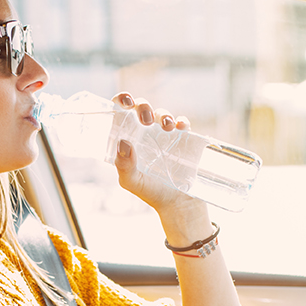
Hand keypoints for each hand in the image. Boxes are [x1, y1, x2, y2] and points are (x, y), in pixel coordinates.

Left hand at [110, 92, 201, 220]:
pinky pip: (182, 123)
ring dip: (163, 114)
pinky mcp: (184, 139)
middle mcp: (145, 133)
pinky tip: (180, 127)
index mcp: (129, 139)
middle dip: (143, 106)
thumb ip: (124, 166)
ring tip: (167, 127)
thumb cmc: (151, 192)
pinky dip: (182, 121)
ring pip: (162, 113)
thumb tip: (123, 142)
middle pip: (142, 108)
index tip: (125, 101)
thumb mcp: (132, 182)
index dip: (121, 101)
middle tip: (145, 119)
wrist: (179, 204)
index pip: (121, 113)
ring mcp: (165, 135)